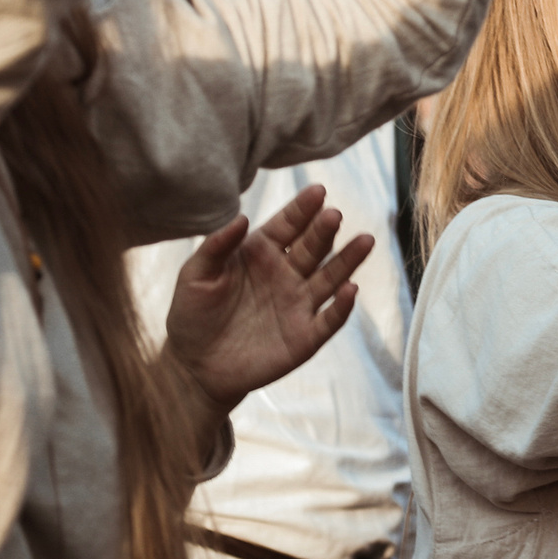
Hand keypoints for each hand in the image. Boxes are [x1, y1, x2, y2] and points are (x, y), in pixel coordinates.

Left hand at [164, 186, 372, 412]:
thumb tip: (241, 217)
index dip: (302, 208)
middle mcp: (286, 274)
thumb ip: (216, 246)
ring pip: (331, 278)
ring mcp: (298, 304)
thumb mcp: (195, 276)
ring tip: (365, 241)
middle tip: (333, 215)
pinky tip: (351, 290)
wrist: (194, 367)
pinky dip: (343, 307)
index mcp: (261, 253)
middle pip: (313, 247)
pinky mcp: (305, 336)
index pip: (288, 225)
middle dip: (324, 230)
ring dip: (348, 260)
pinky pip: (329, 319)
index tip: (317, 191)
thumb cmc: (192, 316)